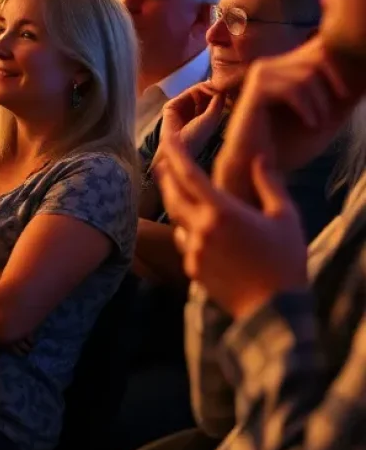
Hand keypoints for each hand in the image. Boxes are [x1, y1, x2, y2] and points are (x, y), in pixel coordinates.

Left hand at [156, 138, 307, 320]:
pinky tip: (199, 229)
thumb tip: (259, 158)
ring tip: (179, 191)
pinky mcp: (192, 269)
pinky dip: (188, 232)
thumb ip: (269, 184)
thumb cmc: (286, 262)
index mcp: (222, 211)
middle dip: (166, 175)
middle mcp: (202, 228)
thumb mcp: (285, 217)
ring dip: (176, 203)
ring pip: (176, 219)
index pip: (189, 174)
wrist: (277, 311)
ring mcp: (194, 250)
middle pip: (172, 194)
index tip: (168, 138)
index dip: (175, 153)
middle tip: (163, 161)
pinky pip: (185, 243)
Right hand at [158, 82, 226, 161]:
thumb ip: (217, 101)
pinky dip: (196, 88)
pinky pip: (186, 93)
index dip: (219, 93)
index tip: (227, 88)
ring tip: (213, 85)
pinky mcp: (173, 104)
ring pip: (195, 92)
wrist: (180, 145)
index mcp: (203, 117)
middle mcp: (192, 111)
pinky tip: (204, 87)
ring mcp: (182, 107)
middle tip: (220, 83)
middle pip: (203, 95)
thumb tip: (220, 86)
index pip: (211, 101)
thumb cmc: (198, 136)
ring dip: (205, 87)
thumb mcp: (212, 118)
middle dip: (212, 89)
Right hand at [216, 39, 359, 197]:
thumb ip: (341, 95)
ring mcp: (260, 75)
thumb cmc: (288, 146)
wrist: (254, 168)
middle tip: (331, 115)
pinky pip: (293, 89)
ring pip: (307, 75)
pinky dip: (307, 109)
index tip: (346, 97)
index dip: (340, 68)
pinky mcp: (256, 90)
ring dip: (320, 104)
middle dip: (334, 85)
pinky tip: (310, 124)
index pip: (319, 48)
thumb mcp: (324, 118)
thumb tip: (363, 74)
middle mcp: (270, 65)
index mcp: (283, 68)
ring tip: (318, 124)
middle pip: (317, 56)